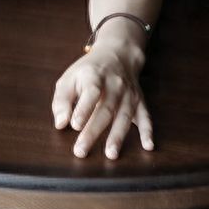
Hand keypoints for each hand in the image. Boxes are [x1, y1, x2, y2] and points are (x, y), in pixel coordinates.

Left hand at [52, 45, 154, 160]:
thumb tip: (60, 124)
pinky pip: (145, 116)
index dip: (83, 109)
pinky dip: (147, 131)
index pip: (91, 92)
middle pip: (105, 109)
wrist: (117, 54)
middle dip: (93, 131)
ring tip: (111, 154)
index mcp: (95, 76)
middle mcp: (115, 85)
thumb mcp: (69, 78)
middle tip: (81, 151)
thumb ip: (62, 100)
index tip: (74, 125)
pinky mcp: (139, 101)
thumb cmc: (87, 72)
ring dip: (117, 136)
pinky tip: (148, 145)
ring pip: (124, 116)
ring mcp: (129, 93)